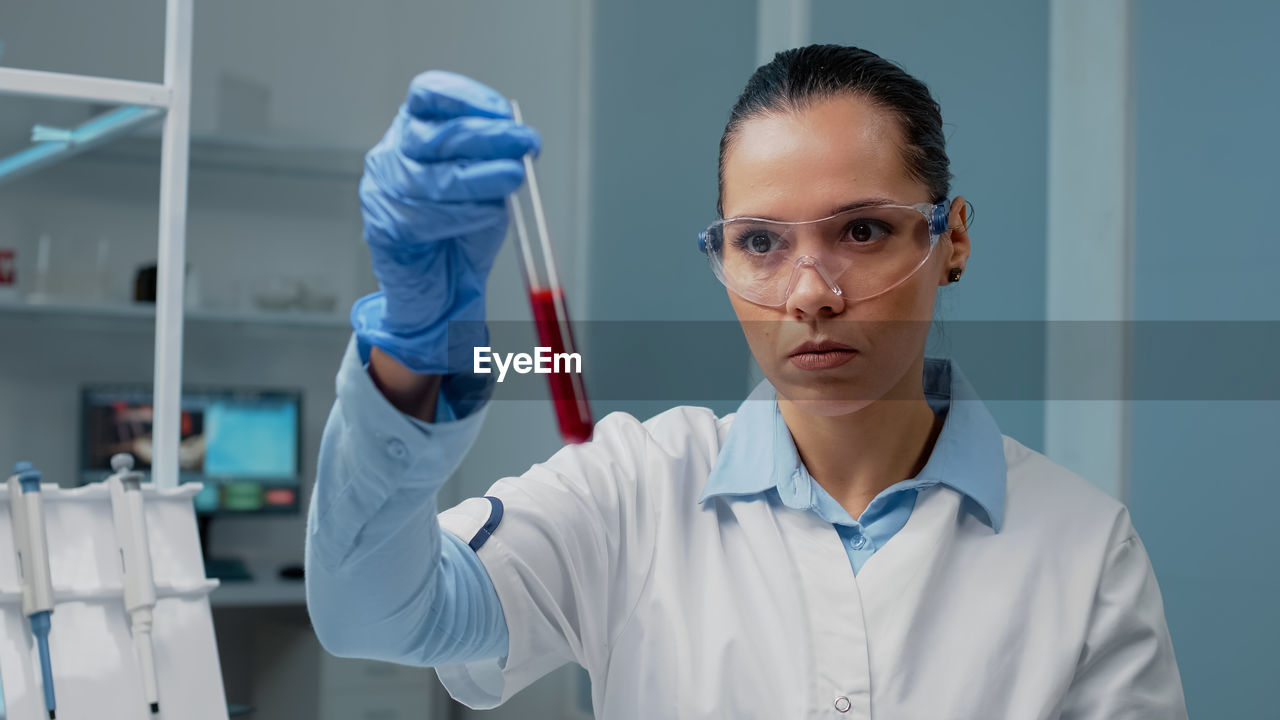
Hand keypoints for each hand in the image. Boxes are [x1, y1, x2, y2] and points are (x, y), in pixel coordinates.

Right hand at [351, 70, 540, 373]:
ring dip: (479, 177)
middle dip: (487, 137)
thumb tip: (520, 143)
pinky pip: (425, 217)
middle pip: (436, 135)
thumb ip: (495, 161)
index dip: (466, 98)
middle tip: (526, 143)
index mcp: (416, 131)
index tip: (504, 111)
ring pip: (432, 177)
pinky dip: (463, 214)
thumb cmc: (463, 230)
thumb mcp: (487, 186)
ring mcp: (383, 191)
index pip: (429, 94)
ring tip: (514, 177)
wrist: (439, 288)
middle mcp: (393, 155)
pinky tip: (487, 214)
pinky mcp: (384, 227)